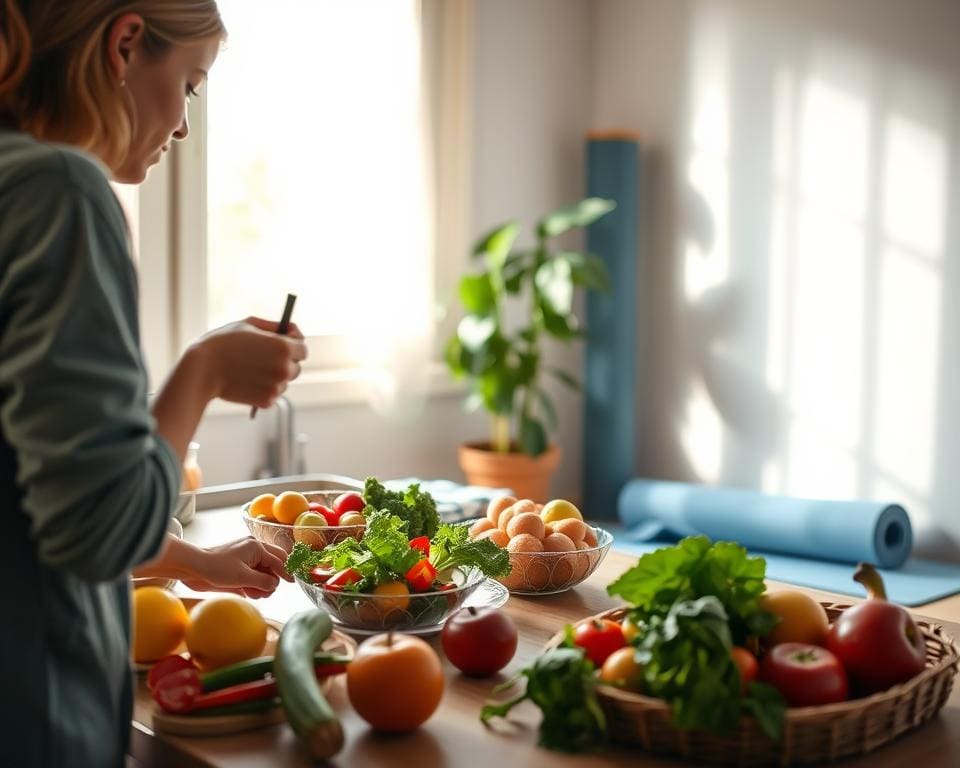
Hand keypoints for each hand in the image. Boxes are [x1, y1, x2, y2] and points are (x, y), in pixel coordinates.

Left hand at [180, 537, 293, 598]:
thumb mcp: (243, 577)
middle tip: (266, 592)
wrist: (192, 568)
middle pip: (273, 565)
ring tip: (253, 593)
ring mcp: (245, 559)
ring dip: (261, 585)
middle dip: (272, 580)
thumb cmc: (217, 568)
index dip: (286, 572)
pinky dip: (253, 585)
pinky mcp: (237, 568)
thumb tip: (275, 585)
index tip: (293, 582)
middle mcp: (253, 550)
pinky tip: (247, 592)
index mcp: (256, 547)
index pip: (278, 560)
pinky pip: (252, 576)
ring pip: (263, 573)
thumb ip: (263, 581)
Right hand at [191, 317, 307, 408]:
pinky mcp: (268, 401)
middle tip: (265, 359)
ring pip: (285, 382)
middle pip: (296, 367)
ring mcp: (277, 386)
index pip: (303, 349)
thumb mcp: (247, 325)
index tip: (286, 345)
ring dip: (274, 377)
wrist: (202, 370)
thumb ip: (271, 327)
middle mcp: (285, 368)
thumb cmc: (222, 343)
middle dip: (285, 363)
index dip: (295, 345)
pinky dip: (265, 390)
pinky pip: (273, 394)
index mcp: (283, 347)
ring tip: (252, 371)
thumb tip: (287, 331)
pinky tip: (249, 382)